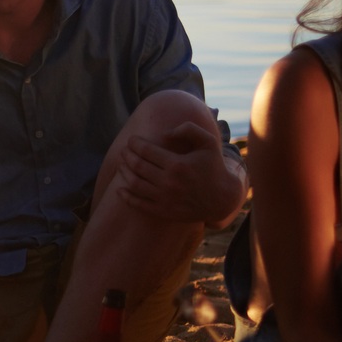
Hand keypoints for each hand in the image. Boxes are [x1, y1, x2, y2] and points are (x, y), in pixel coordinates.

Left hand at [120, 124, 242, 224]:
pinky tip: (120, 188)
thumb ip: (189, 129)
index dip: (135, 143)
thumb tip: (164, 134)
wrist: (221, 199)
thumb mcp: (208, 142)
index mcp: (178, 164)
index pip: (147, 151)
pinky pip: (138, 204)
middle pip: (137, 166)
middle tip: (124, 151)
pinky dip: (125, 196)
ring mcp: (164, 198)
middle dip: (127, 155)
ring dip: (124, 172)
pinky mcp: (163, 211)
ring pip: (134, 184)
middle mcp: (169, 182)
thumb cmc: (213, 167)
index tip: (131, 140)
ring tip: (122, 165)